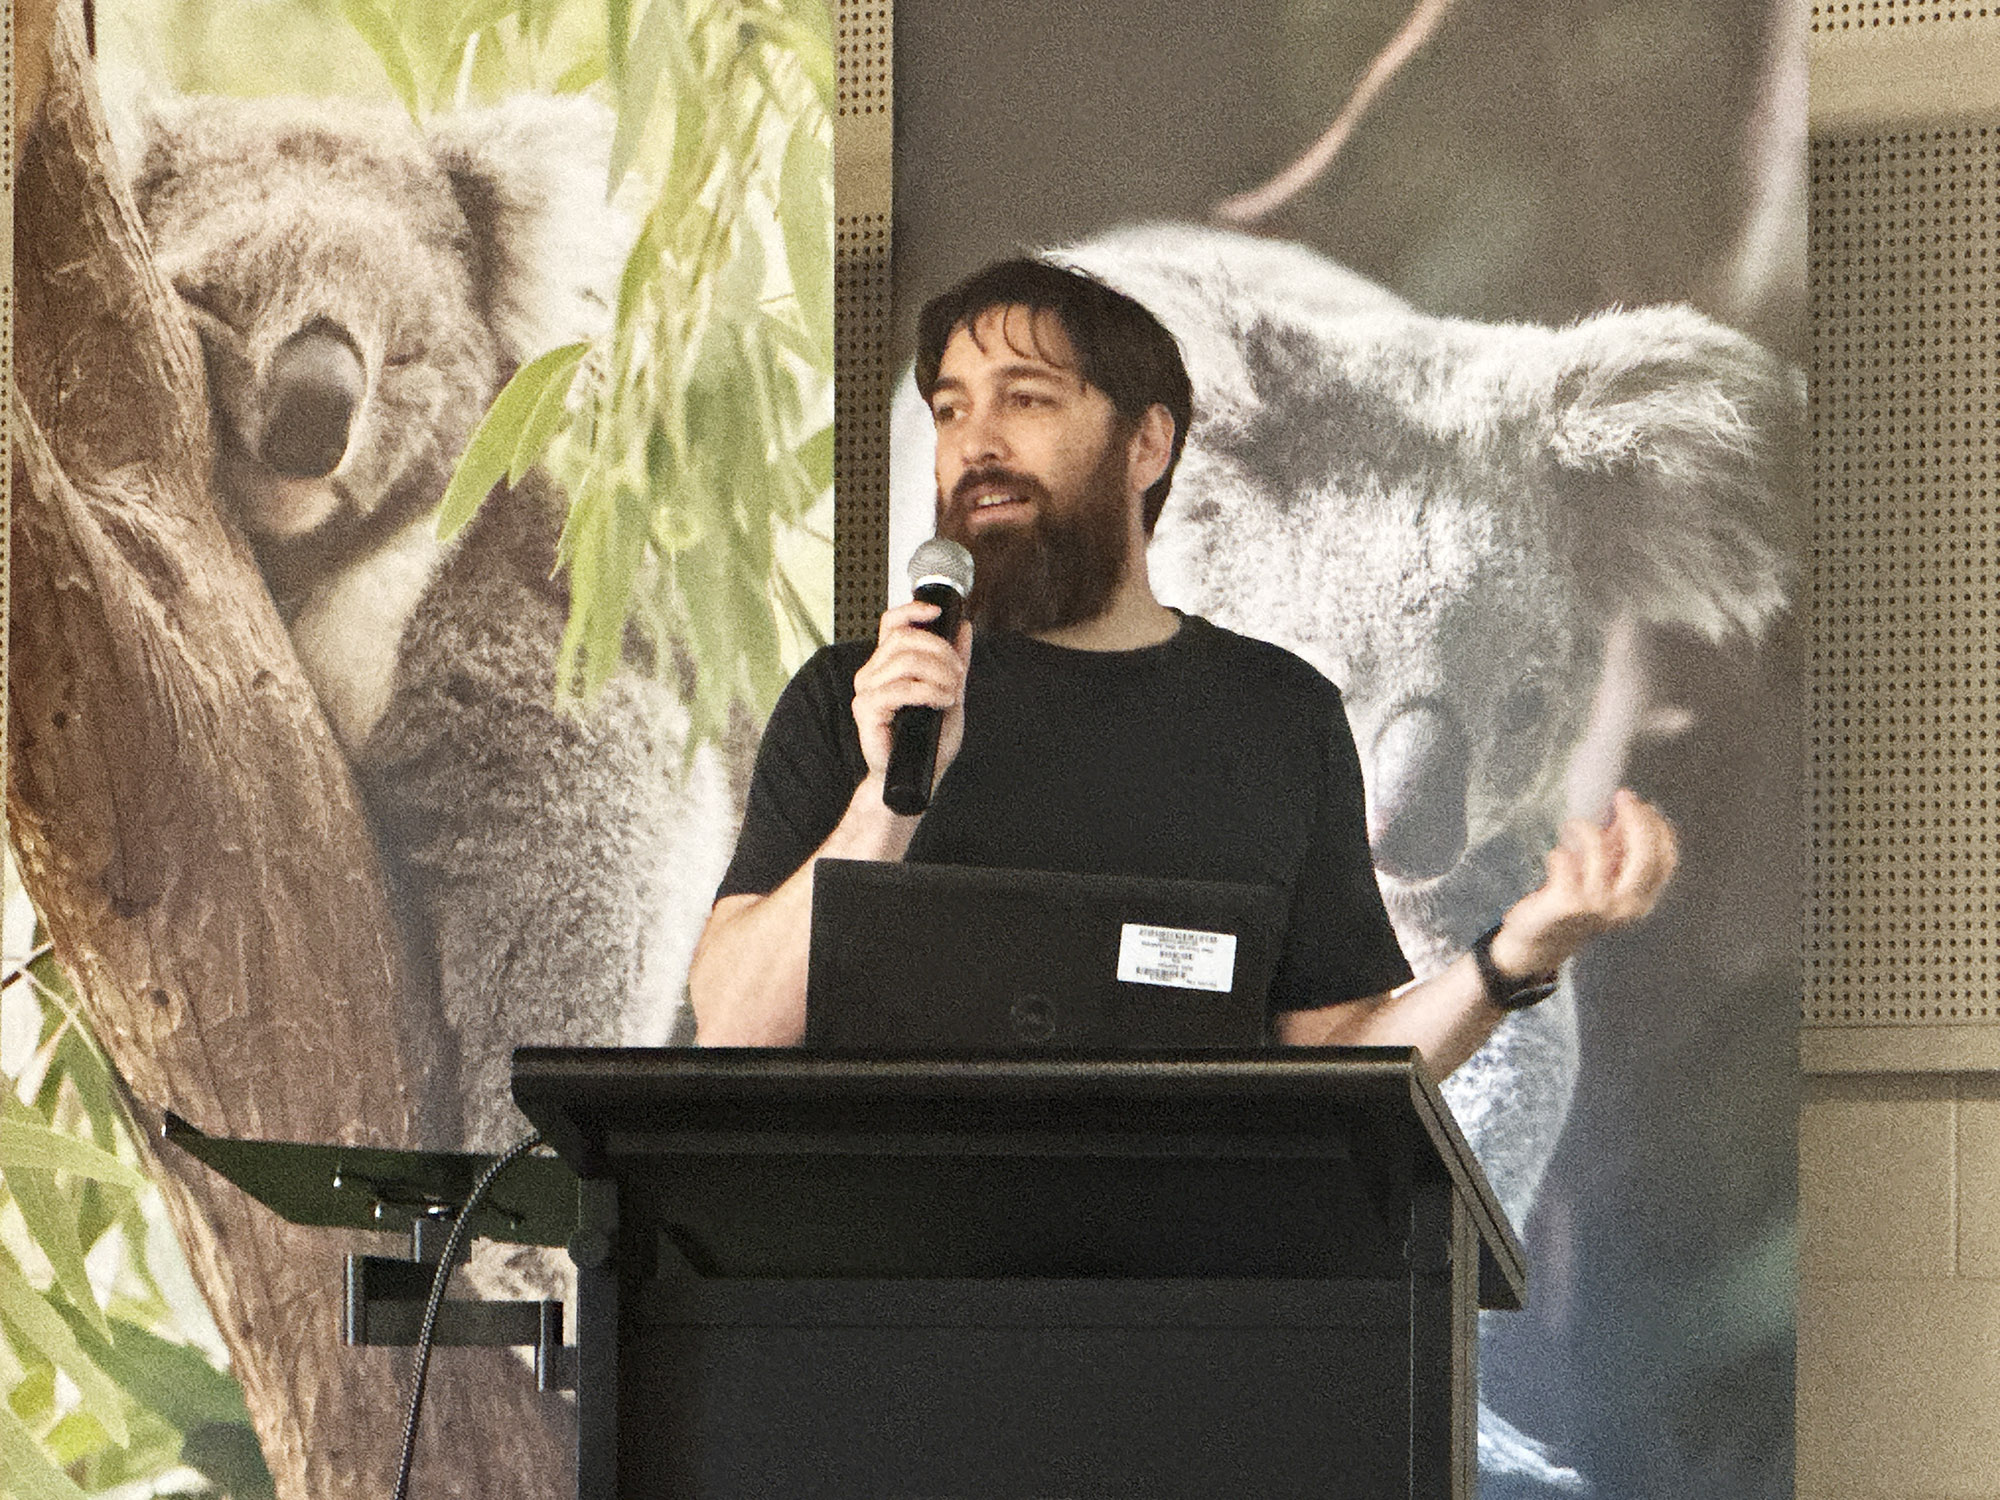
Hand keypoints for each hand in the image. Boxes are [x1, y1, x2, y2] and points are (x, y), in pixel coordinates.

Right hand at [850, 601, 973, 797]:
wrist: (917, 777)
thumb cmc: (928, 741)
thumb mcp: (951, 693)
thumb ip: (956, 662)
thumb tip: (964, 628)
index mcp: (888, 664)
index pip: (892, 623)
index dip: (913, 610)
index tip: (938, 612)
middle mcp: (873, 673)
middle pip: (905, 638)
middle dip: (941, 651)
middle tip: (958, 675)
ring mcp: (867, 690)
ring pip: (906, 660)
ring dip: (939, 674)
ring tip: (950, 695)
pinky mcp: (866, 709)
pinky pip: (901, 688)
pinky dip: (929, 692)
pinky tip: (941, 702)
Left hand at [1489, 788, 1678, 979]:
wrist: (1541, 940)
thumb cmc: (1575, 900)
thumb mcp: (1606, 874)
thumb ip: (1621, 846)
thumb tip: (1631, 807)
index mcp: (1643, 899)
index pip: (1665, 859)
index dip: (1657, 827)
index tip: (1641, 804)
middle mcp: (1626, 905)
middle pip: (1645, 856)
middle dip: (1637, 820)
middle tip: (1623, 796)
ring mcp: (1598, 906)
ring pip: (1599, 851)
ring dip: (1585, 829)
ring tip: (1572, 826)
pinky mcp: (1568, 903)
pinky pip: (1565, 861)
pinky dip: (1559, 851)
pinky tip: (1556, 855)